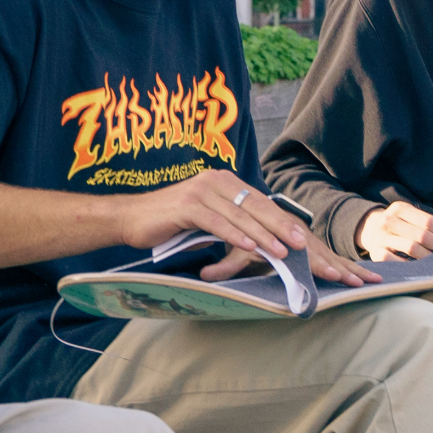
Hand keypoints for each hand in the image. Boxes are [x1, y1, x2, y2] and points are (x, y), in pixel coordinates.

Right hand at [125, 170, 312, 267]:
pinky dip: (235, 235)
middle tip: (300, 244)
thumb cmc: (171, 222)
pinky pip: (217, 222)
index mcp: (223, 182)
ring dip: (262, 235)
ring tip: (281, 251)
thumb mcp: (207, 219)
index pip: (258, 201)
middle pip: (254, 206)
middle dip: (279, 226)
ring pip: (239, 215)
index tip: (301, 236)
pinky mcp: (186, 206)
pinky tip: (250, 247)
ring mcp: (200, 192)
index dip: (281, 219)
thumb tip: (259, 237)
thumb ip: (230, 221)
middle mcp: (214, 181)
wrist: (131, 218)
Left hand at [207, 235, 379, 286]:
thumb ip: (224, 265)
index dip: (319, 264)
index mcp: (281, 235)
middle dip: (340, 267)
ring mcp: (308, 242)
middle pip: (323, 253)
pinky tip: (369, 277)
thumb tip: (204, 275)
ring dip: (350, 267)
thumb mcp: (236, 252)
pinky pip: (333, 257)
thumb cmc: (245, 235)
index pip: (303, 252)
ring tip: (370, 280)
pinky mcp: (313, 248)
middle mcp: (298, 238)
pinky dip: (349, 266)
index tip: (333, 275)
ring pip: (331, 254)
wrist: (251, 210)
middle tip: (357, 281)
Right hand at [357, 199, 432, 260]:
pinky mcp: (375, 252)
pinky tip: (421, 268)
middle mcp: (388, 220)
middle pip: (422, 235)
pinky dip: (409, 265)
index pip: (429, 221)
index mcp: (401, 208)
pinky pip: (396, 260)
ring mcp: (380, 236)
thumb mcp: (414, 217)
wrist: (369, 229)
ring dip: (429, 257)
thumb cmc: (399, 225)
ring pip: (411, 248)